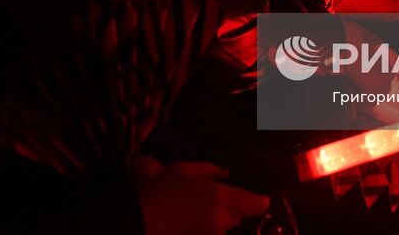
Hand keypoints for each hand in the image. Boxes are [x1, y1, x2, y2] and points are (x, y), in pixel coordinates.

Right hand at [136, 160, 268, 234]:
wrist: (138, 221)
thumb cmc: (160, 191)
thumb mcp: (183, 169)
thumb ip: (209, 170)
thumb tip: (226, 173)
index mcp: (221, 198)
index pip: (255, 204)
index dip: (259, 201)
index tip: (260, 199)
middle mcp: (221, 221)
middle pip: (237, 216)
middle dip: (230, 209)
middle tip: (209, 200)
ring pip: (223, 229)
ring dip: (216, 222)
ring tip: (194, 213)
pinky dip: (204, 230)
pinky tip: (187, 223)